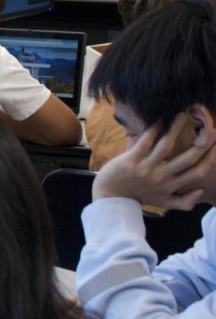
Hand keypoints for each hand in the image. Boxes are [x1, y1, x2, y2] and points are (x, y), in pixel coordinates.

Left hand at [93, 113, 215, 209]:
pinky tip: (159, 119)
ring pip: (166, 146)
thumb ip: (185, 201)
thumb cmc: (140, 196)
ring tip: (183, 114)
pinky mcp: (131, 160)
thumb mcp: (165, 203)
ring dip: (176, 129)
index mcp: (172, 186)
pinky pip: (144, 142)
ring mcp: (146, 168)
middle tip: (212, 129)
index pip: (197, 173)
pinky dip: (152, 130)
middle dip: (202, 143)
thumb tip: (201, 190)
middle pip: (188, 158)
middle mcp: (162, 177)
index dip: (210, 159)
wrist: (111, 197)